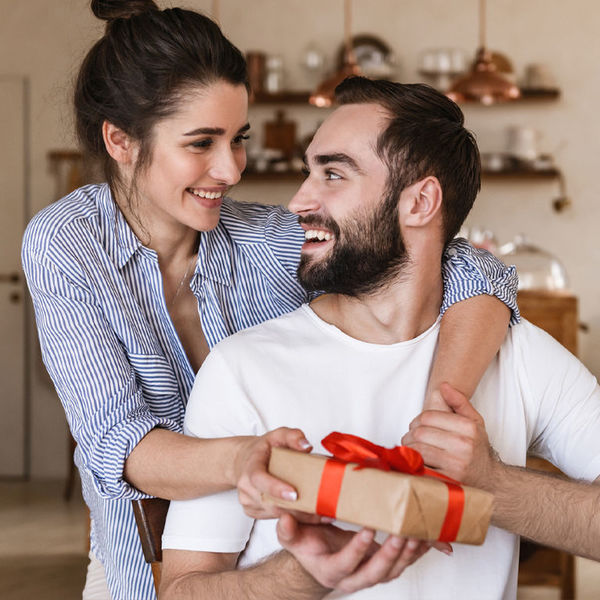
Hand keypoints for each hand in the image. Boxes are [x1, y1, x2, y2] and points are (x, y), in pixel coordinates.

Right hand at [234, 428, 319, 519]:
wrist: (244, 460)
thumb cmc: (264, 448)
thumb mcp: (278, 435)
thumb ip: (293, 436)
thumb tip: (306, 446)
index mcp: (251, 466)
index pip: (259, 478)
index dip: (275, 488)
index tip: (294, 495)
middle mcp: (246, 486)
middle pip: (271, 502)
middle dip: (297, 508)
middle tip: (321, 508)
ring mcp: (248, 501)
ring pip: (275, 513)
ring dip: (298, 515)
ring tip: (321, 512)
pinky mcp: (252, 511)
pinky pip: (273, 518)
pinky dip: (292, 518)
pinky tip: (308, 514)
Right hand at [277, 513, 429, 593]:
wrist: (319, 558)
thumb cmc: (307, 546)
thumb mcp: (292, 538)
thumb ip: (287, 530)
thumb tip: (285, 518)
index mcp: (331, 571)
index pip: (346, 563)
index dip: (357, 549)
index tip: (367, 529)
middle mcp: (353, 578)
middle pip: (375, 572)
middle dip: (390, 553)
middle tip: (400, 533)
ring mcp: (370, 573)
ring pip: (393, 570)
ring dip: (407, 553)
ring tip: (417, 533)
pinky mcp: (383, 566)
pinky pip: (403, 563)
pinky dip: (416, 551)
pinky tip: (427, 537)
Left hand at [402, 382, 498, 488]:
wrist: (490, 480)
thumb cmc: (477, 449)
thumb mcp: (475, 422)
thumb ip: (459, 402)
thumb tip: (443, 386)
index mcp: (468, 427)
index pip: (428, 416)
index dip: (416, 420)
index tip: (416, 426)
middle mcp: (463, 445)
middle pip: (420, 433)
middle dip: (410, 435)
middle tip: (410, 438)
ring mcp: (456, 464)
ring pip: (418, 449)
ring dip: (409, 449)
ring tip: (412, 449)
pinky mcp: (447, 480)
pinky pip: (420, 467)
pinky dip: (414, 463)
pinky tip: (417, 462)